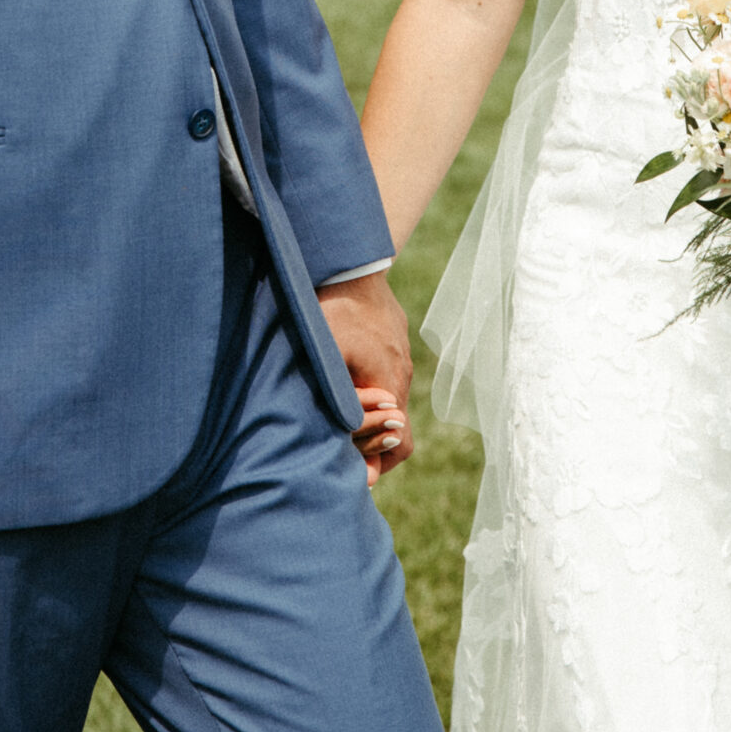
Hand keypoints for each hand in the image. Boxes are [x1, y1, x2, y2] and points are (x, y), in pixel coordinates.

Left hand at [317, 272, 413, 479]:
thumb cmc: (333, 310)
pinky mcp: (392, 344)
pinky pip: (388, 380)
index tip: (350, 469)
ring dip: (371, 418)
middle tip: (340, 450)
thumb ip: (341, 401)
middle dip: (373, 446)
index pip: (400, 443)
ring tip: (337, 419)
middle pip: (399, 430)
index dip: (378, 463)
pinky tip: (343, 385)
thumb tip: (347, 438)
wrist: (352, 262)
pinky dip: (370, 394)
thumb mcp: (329, 358)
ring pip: (392, 404)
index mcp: (389, 383)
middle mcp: (401, 375)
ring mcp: (400, 359)